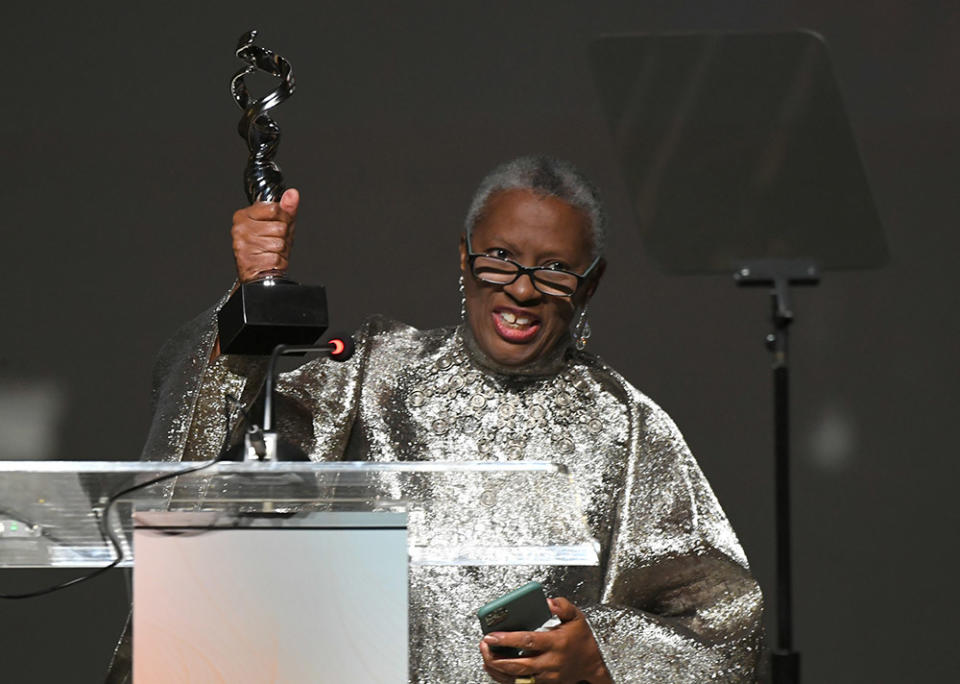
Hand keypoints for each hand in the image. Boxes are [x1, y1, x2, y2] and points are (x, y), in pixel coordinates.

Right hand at [231, 187, 298, 282]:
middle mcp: (240, 228)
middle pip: (280, 227)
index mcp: (244, 215)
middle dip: (283, 237)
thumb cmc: (268, 247)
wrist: (259, 272)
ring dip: (281, 250)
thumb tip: (293, 194)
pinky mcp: (248, 260)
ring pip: (279, 243)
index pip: (274, 208)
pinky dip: (278, 261)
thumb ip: (287, 209)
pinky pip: (276, 257)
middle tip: (275, 241)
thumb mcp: (279, 224)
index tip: (278, 224)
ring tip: (272, 251)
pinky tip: (270, 260)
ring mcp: (243, 244)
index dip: (283, 218)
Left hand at [479, 597, 611, 683]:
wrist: (592, 663)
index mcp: (556, 643)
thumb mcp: (576, 617)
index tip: (492, 635)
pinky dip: (504, 678)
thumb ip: (563, 606)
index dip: (508, 639)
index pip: (529, 641)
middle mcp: (550, 662)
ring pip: (517, 678)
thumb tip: (549, 601)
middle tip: (484, 646)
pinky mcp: (543, 683)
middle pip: (519, 664)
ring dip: (498, 669)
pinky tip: (494, 667)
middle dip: (498, 657)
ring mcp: (546, 676)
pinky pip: (520, 683)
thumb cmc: (581, 639)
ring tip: (485, 656)